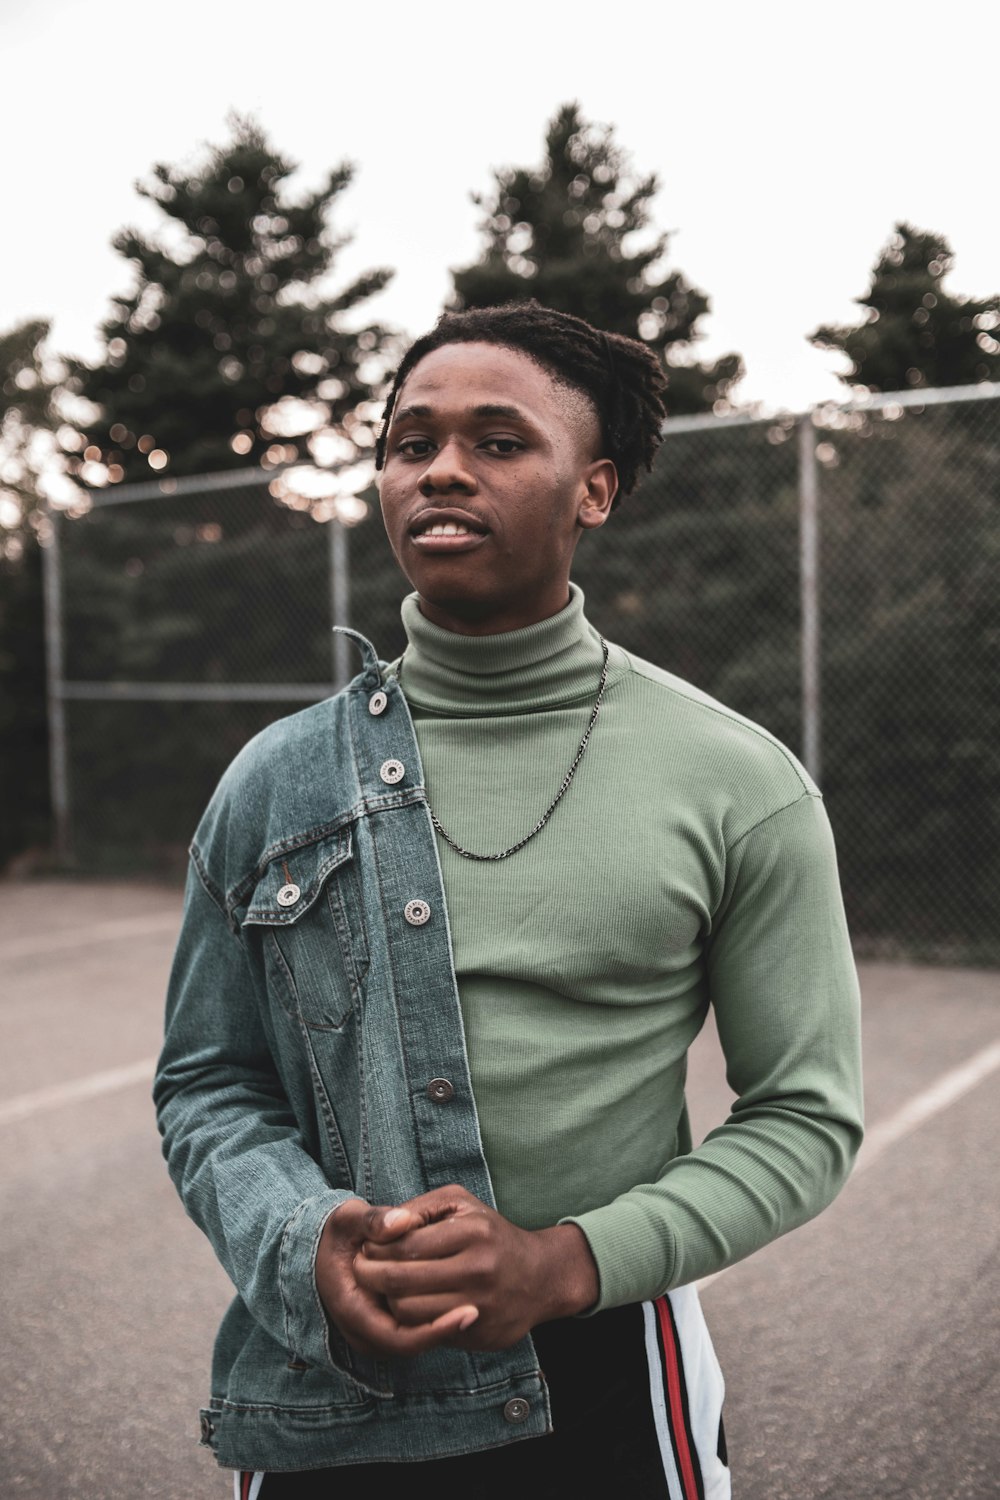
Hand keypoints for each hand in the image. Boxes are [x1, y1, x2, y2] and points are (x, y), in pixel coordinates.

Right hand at [315, 1198, 478, 1357]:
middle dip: (444, 1329)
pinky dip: (434, 1318)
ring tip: (476, 1307)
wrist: (325, 1248)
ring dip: (441, 1325)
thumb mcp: (349, 1219)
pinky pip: (412, 1330)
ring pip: (413, 1340)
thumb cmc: (339, 1232)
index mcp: (350, 1306)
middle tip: (479, 1310)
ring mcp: (371, 1331)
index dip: (436, 1328)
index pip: (398, 1336)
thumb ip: (373, 1220)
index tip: (470, 1311)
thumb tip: (401, 1221)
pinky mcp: (383, 1325)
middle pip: (410, 1343)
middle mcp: (359, 1329)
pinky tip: (461, 1302)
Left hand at [354, 1184, 598, 1350]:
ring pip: (408, 1311)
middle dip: (370, 1275)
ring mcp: (480, 1305)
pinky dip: (410, 1320)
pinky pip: (428, 1332)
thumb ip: (420, 1208)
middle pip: (400, 1281)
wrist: (540, 1276)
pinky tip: (407, 1305)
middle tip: (359, 1270)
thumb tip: (382, 1225)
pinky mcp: (480, 1334)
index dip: (376, 1249)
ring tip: (384, 1287)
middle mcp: (478, 1269)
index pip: (404, 1245)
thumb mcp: (461, 1204)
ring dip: (388, 1300)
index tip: (365, 1248)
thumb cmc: (490, 1234)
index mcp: (472, 1232)